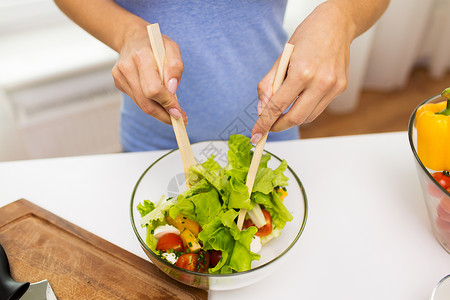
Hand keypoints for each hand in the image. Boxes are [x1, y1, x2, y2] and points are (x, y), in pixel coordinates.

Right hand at [112, 22, 186, 124]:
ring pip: (142, 105)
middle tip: (179, 119)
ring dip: (159, 112)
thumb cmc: (156, 44)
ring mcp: (119, 76)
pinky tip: (159, 101)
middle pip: (146, 102)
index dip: (167, 103)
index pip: (153, 89)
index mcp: (141, 57)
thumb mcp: (172, 48)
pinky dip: (151, 104)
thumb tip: (172, 90)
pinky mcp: (118, 83)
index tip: (180, 112)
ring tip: (173, 113)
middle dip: (164, 114)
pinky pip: (138, 100)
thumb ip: (175, 67)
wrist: (132, 38)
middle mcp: (127, 68)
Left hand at [252, 2, 354, 142]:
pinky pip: (319, 107)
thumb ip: (268, 86)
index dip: (264, 123)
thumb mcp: (281, 58)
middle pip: (295, 118)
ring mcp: (333, 86)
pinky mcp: (341, 88)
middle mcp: (321, 81)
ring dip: (293, 118)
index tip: (256, 133)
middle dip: (278, 126)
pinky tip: (301, 98)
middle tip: (268, 126)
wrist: (336, 24)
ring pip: (309, 116)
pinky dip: (306, 108)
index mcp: (302, 72)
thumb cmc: (307, 37)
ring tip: (283, 109)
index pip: (278, 106)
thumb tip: (261, 110)